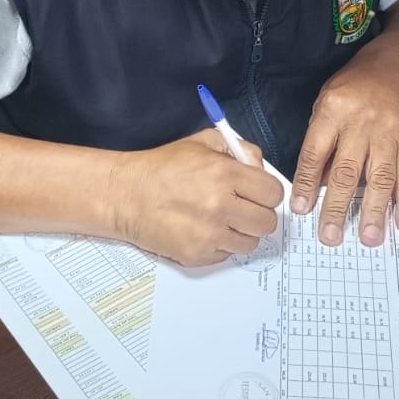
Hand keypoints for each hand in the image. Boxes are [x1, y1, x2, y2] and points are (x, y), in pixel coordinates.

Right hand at [113, 130, 283, 267]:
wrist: (124, 195)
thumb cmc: (162, 167)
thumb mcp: (202, 143)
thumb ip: (240, 151)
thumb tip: (262, 171)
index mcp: (224, 174)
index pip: (273, 193)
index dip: (267, 192)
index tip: (258, 193)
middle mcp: (219, 206)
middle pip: (267, 222)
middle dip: (258, 214)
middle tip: (242, 208)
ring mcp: (208, 235)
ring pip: (250, 243)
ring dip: (241, 232)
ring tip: (220, 219)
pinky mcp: (196, 255)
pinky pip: (227, 255)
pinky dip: (220, 244)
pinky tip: (203, 230)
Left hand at [292, 65, 398, 248]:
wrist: (392, 70)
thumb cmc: (352, 91)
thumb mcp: (325, 107)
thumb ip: (320, 145)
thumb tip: (313, 188)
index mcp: (333, 112)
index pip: (315, 152)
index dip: (306, 183)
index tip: (301, 209)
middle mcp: (361, 124)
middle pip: (347, 170)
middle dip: (338, 206)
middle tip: (330, 235)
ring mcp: (387, 134)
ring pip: (380, 176)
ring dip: (375, 210)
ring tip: (370, 237)